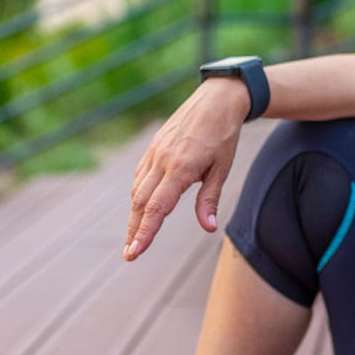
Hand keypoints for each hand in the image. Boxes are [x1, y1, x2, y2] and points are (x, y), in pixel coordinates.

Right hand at [123, 78, 247, 260]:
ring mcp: (155, 153)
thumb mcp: (223, 169)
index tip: (135, 252)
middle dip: (134, 230)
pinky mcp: (153, 147)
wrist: (217, 100)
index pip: (157, 208)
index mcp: (181, 168)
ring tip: (134, 237)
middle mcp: (162, 161)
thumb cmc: (224, 136)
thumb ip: (210, 199)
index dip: (145, 232)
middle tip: (130, 254)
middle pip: (141, 203)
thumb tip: (208, 227)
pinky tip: (141, 208)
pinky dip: (139, 195)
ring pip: (138, 190)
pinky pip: (141, 176)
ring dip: (135, 215)